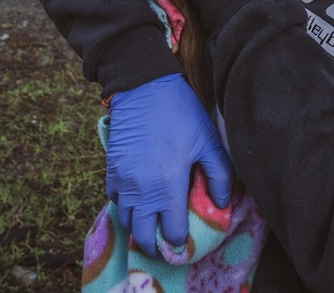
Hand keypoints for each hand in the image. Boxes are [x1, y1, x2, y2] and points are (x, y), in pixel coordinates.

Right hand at [105, 73, 232, 256]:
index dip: (180, 243)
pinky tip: (139, 200)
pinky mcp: (112, 169)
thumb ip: (219, 176)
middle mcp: (142, 191)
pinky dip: (125, 206)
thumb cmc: (180, 113)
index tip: (186, 243)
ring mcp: (123, 181)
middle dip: (155, 246)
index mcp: (168, 188)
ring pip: (126, 220)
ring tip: (153, 225)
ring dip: (139, 227)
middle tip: (166, 245)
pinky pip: (115, 200)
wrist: (144, 87)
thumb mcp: (208, 142)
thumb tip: (221, 204)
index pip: (172, 233)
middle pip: (143, 236)